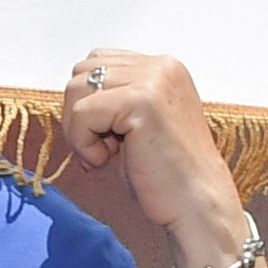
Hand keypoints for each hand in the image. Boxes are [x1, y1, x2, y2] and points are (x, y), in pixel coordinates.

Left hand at [52, 50, 248, 267]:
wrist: (196, 207)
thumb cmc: (166, 174)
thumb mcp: (136, 123)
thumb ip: (113, 98)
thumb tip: (71, 96)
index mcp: (163, 67)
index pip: (97, 61)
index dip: (90, 102)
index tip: (109, 138)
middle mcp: (161, 65)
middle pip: (82, 71)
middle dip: (79, 114)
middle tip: (104, 150)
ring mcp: (154, 80)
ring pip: (77, 89)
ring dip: (79, 129)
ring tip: (106, 154)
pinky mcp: (142, 101)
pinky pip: (82, 113)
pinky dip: (83, 143)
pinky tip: (106, 161)